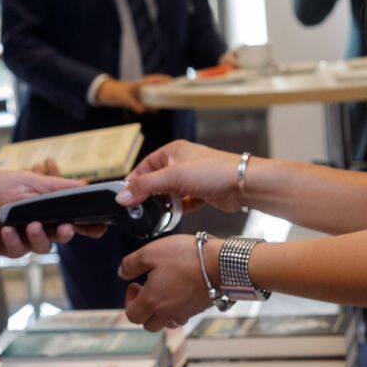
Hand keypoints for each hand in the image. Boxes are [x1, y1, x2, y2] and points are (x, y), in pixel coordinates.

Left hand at [0, 168, 101, 256]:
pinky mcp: (9, 248)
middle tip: (65, 228)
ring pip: (43, 247)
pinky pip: (18, 250)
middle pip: (63, 236)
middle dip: (67, 233)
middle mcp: (43, 226)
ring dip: (40, 237)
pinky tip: (7, 229)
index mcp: (52, 210)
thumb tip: (86, 187)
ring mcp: (27, 239)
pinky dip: (15, 240)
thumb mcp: (32, 180)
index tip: (100, 227)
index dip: (90, 226)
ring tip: (32, 225)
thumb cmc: (2, 185)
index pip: (77, 220)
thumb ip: (58, 187)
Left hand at [96, 74, 169, 113]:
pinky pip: (147, 104)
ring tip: (170, 100)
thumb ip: (132, 103)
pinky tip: (157, 111)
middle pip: (156, 87)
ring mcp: (139, 94)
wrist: (107, 94)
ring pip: (153, 95)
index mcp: (139, 84)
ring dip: (160, 98)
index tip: (172, 80)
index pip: (153, 80)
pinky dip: (152, 107)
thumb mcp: (123, 98)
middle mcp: (141, 89)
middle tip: (176, 90)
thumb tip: (142, 109)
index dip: (163, 79)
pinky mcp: (136, 101)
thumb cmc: (115, 92)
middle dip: (165, 88)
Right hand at [119, 140, 247, 212]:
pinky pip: (183, 202)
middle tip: (138, 209)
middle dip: (148, 195)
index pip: (144, 166)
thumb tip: (122, 196)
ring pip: (169, 193)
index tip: (124, 197)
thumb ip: (145, 186)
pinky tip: (174, 215)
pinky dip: (178, 209)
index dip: (133, 181)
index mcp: (172, 151)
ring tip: (156, 214)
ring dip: (164, 203)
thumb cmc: (213, 171)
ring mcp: (192, 178)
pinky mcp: (201, 192)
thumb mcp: (172, 177)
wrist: (244, 184)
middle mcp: (181, 162)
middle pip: (156, 180)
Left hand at [119, 235, 217, 330]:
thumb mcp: (151, 252)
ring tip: (163, 292)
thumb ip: (131, 264)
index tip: (135, 283)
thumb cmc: (186, 256)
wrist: (222, 263)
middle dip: (143, 309)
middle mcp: (168, 313)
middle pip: (148, 324)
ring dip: (160, 312)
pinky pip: (182, 316)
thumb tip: (122, 273)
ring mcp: (185, 313)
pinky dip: (176, 309)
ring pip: (166, 323)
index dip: (129, 300)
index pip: (132, 316)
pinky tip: (179, 292)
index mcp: (152, 301)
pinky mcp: (198, 309)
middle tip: (148, 289)